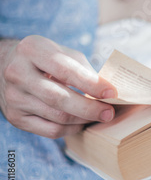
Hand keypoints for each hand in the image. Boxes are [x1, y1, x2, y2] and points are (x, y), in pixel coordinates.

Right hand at [0, 35, 116, 138]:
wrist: (9, 67)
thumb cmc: (46, 60)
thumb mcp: (64, 54)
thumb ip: (85, 70)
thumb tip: (111, 93)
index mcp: (32, 49)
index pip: (65, 70)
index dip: (91, 84)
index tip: (112, 93)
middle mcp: (17, 73)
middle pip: (58, 98)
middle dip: (89, 108)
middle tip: (109, 113)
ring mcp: (14, 97)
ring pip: (57, 117)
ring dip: (84, 119)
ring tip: (99, 115)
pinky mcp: (16, 117)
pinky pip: (51, 130)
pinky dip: (72, 129)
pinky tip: (82, 122)